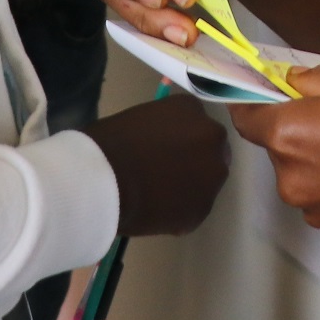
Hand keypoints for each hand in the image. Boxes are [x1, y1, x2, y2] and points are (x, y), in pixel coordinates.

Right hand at [81, 92, 230, 236]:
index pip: (195, 123)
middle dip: (193, 160)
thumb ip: (164, 128)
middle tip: (166, 173)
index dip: (180, 138)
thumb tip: (165, 145)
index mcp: (192, 109)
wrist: (106, 181)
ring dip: (190, 186)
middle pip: (210, 150)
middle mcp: (212, 137)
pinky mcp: (204, 207)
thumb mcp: (140, 118)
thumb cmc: (110, 142)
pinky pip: (194, 208)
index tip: (163, 148)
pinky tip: (156, 210)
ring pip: (206, 181)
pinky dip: (180, 210)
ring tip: (159, 194)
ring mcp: (213, 174)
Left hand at [232, 57, 319, 236]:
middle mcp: (294, 178)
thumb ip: (318, 78)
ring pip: (301, 170)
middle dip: (297, 123)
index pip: (245, 114)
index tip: (267, 86)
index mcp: (292, 133)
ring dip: (319, 152)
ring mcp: (318, 208)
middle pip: (275, 144)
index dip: (254, 97)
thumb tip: (293, 82)